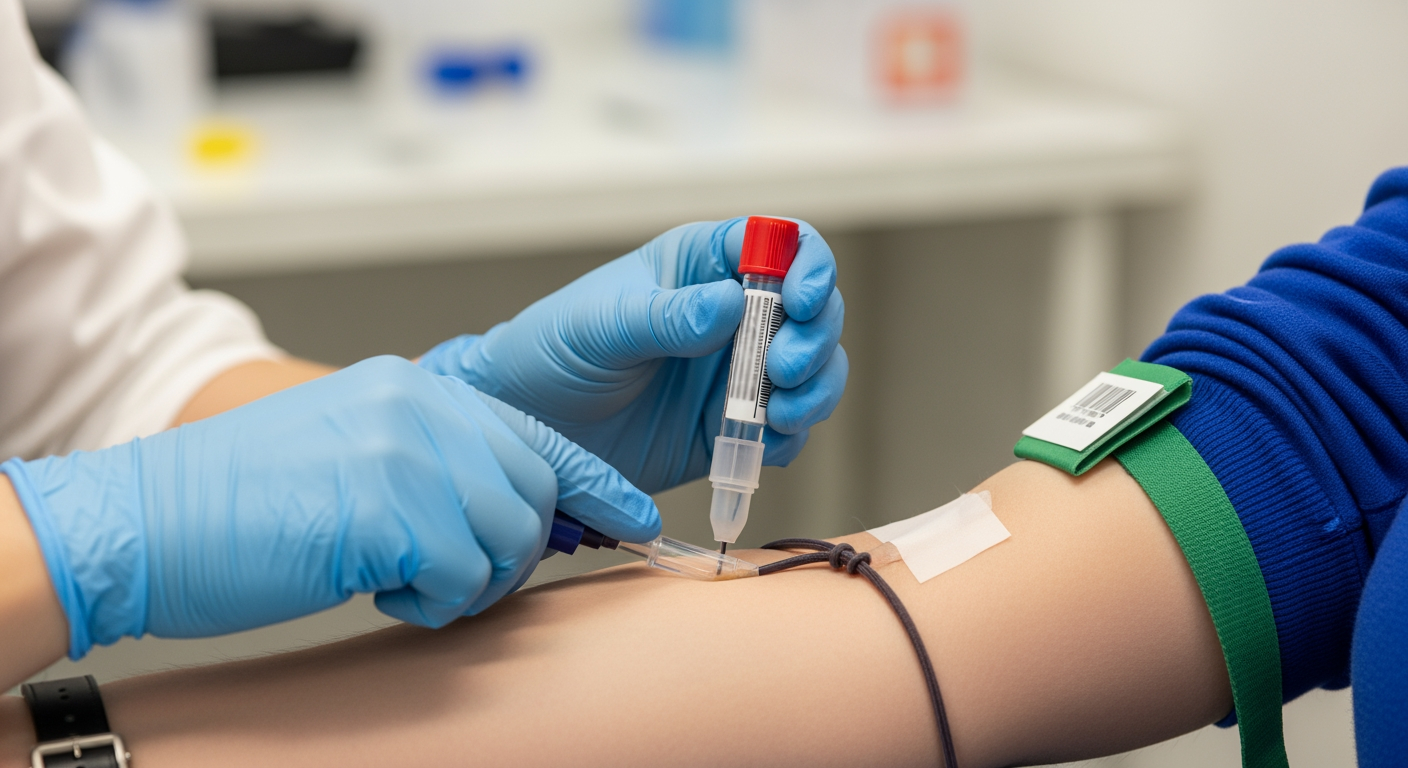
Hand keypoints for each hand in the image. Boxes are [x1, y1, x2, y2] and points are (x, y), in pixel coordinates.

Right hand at [1, 357, 657, 657]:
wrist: (140, 523)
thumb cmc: (239, 505)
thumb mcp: (355, 456)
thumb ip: (437, 466)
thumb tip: (515, 515)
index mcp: (415, 389)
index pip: (535, 434)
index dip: (592, 483)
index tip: (635, 518)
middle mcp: (421, 405)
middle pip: (532, 491)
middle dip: (513, 551)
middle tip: (452, 577)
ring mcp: (406, 450)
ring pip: (508, 537)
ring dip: (470, 582)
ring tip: (403, 582)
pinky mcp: (388, 506)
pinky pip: (462, 577)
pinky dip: (429, 603)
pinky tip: (378, 591)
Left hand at [419, 218, 847, 493]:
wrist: (528, 430)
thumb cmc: (553, 352)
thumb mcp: (602, 326)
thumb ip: (666, 317)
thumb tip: (730, 302)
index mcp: (703, 265)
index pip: (780, 244)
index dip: (808, 265)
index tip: (801, 300)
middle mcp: (733, 313)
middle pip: (814, 309)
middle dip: (815, 337)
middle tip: (783, 369)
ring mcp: (738, 371)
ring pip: (815, 369)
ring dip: (816, 388)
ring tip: (782, 412)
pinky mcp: (734, 425)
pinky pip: (788, 428)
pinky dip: (792, 435)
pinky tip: (766, 443)